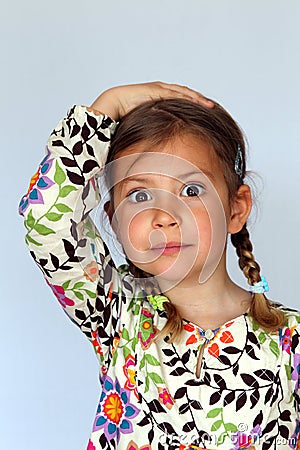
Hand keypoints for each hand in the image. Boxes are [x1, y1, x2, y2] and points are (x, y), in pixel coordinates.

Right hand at [90, 82, 213, 119]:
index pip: (180, 100)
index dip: (193, 105)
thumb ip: (152, 129)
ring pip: (184, 93)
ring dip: (198, 98)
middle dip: (199, 101)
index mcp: (159, 98)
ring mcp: (160, 88)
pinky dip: (188, 97)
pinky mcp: (157, 89)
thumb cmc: (124, 115)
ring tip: (210, 105)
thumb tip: (157, 146)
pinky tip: (198, 102)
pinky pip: (176, 94)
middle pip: (185, 95)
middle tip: (213, 108)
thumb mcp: (144, 123)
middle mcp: (161, 91)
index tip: (204, 113)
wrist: (112, 104)